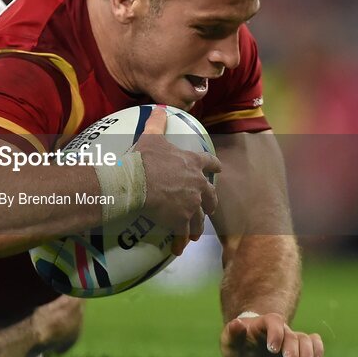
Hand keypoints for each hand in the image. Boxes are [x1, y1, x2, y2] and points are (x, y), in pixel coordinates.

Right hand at [135, 107, 219, 255]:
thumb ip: (157, 123)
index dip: (215, 166)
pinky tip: (178, 248)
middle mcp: (197, 184)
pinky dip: (181, 241)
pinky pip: (183, 234)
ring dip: (198, 226)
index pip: (210, 163)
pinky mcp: (181, 221)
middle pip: (211, 195)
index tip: (220, 170)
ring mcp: (191, 204)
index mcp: (192, 163)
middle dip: (211, 202)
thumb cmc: (144, 158)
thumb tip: (158, 108)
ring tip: (195, 233)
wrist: (137, 182)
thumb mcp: (151, 136)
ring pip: (200, 217)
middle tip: (209, 207)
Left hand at [219, 312, 324, 356]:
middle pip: (292, 335)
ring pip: (306, 339)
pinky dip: (318, 351)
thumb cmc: (238, 345)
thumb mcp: (229, 341)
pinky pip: (315, 343)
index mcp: (263, 324)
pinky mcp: (300, 348)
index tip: (272, 350)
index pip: (274, 321)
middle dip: (293, 352)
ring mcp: (292, 338)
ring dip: (308, 354)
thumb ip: (232, 333)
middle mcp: (281, 330)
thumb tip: (238, 324)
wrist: (248, 347)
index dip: (276, 333)